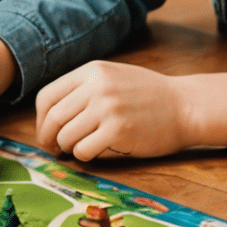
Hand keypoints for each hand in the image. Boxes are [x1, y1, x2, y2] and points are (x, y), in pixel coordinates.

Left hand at [33, 61, 226, 160]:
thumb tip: (51, 114)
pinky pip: (84, 150)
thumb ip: (84, 88)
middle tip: (53, 149)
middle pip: (53, 118)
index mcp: (91, 71)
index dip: (41, 119)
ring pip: (66, 136)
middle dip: (48, 138)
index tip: (45, 132)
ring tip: (80, 149)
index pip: (47, 96)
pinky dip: (84, 156)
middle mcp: (96, 88)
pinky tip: (94, 153)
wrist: (185, 106)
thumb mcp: (112, 77)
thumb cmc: (149, 95)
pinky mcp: (118, 132)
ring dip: (69, 148)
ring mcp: (107, 109)